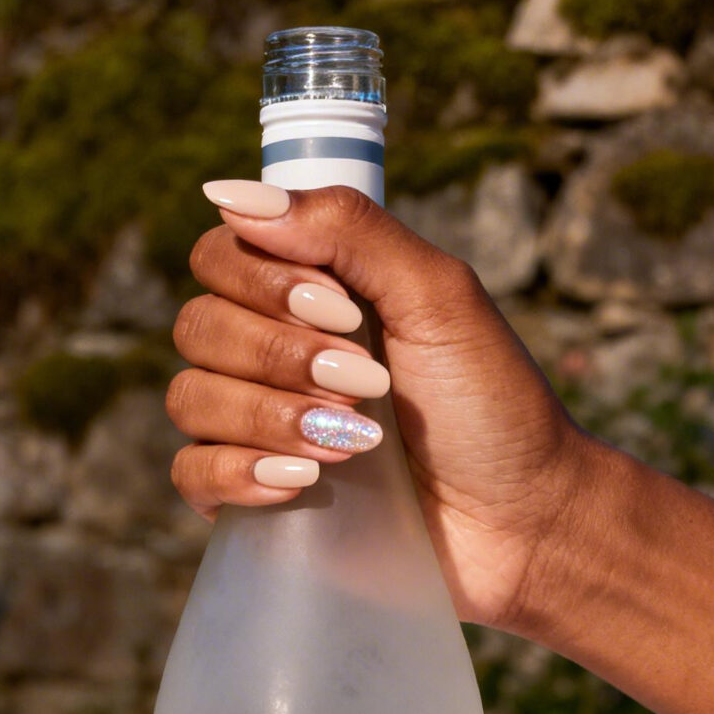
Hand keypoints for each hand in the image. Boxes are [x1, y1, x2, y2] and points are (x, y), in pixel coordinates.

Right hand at [166, 179, 587, 631]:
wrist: (524, 519)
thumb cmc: (493, 403)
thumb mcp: (437, 296)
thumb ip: (347, 229)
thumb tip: (231, 194)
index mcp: (310, 292)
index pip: (221, 256)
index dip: (265, 282)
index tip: (346, 312)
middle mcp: (273, 351)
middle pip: (197, 326)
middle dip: (283, 357)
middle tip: (368, 383)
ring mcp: (258, 426)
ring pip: (190, 399)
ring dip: (270, 416)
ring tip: (354, 442)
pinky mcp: (255, 497)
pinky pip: (190, 474)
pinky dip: (238, 473)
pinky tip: (302, 481)